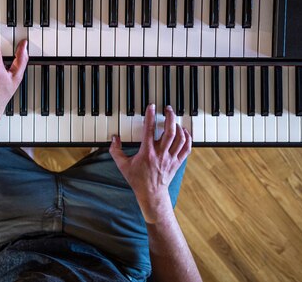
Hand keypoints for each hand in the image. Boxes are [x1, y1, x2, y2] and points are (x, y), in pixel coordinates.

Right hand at [109, 104, 191, 223]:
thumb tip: (114, 139)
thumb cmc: (138, 180)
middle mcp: (160, 154)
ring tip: (174, 120)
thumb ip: (116, 151)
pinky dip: (187, 138)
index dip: (150, 116)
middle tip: (168, 109)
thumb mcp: (123, 165)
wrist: (151, 194)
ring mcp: (171, 158)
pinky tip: (184, 132)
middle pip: (170, 131)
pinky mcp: (177, 162)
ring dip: (178, 126)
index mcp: (147, 153)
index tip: (152, 107)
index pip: (149, 130)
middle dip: (170, 117)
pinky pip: (186, 148)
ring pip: (180, 138)